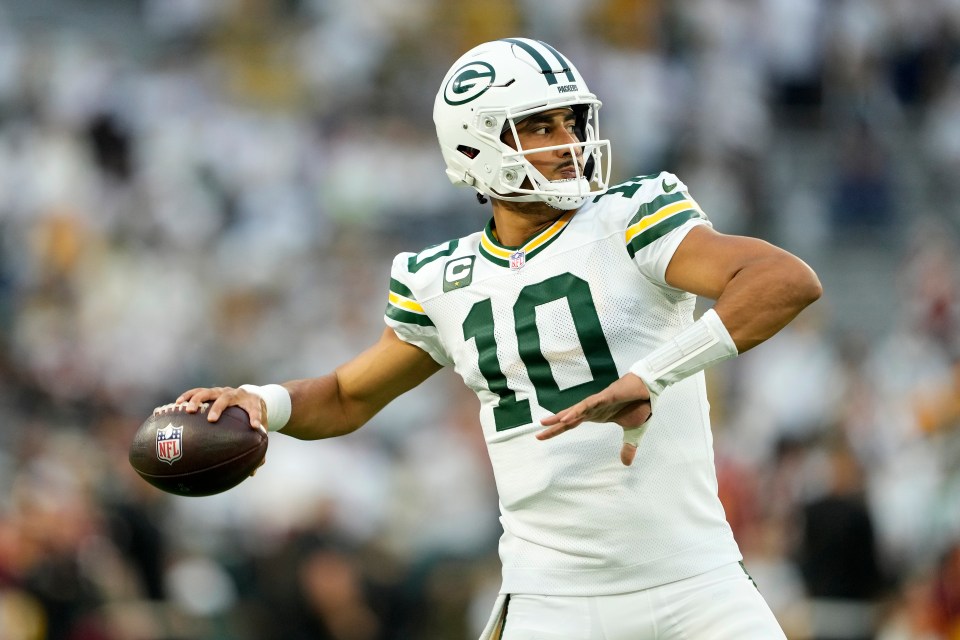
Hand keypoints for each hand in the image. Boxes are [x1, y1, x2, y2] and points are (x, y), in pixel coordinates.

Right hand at [168, 386, 268, 475]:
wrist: (252, 395)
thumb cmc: (254, 416)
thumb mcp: (259, 427)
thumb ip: (254, 448)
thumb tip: (252, 474)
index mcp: (251, 404)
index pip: (255, 411)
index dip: (256, 418)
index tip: (254, 427)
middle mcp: (236, 395)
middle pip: (226, 398)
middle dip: (218, 409)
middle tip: (211, 420)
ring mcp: (222, 391)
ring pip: (209, 392)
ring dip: (198, 400)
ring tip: (188, 410)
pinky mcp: (212, 391)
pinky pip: (197, 392)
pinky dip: (188, 396)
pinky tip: (177, 405)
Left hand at [537, 373, 652, 465]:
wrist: (650, 389)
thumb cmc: (640, 405)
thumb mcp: (633, 432)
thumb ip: (627, 447)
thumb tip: (626, 463)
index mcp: (596, 416)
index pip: (572, 424)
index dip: (558, 430)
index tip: (543, 436)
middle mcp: (593, 409)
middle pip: (569, 418)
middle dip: (553, 426)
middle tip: (537, 433)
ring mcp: (598, 402)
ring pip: (576, 410)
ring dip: (561, 416)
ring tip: (546, 423)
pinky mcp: (605, 396)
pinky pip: (588, 404)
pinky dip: (578, 410)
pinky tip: (568, 416)